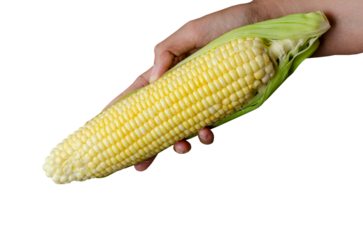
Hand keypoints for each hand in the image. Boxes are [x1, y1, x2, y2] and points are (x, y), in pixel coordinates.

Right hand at [101, 2, 264, 172]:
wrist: (269, 32)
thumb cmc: (228, 24)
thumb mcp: (192, 30)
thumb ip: (167, 51)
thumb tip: (155, 79)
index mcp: (168, 70)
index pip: (138, 91)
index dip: (120, 107)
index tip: (101, 124)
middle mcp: (182, 89)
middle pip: (157, 120)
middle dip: (147, 145)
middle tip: (139, 167)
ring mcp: (201, 101)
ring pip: (181, 131)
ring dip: (177, 145)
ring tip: (181, 148)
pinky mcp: (221, 109)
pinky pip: (208, 129)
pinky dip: (206, 137)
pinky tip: (208, 132)